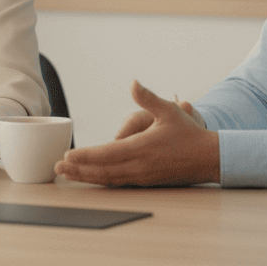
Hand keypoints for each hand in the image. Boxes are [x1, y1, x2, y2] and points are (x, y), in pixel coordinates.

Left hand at [54, 80, 219, 186]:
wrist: (209, 158)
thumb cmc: (189, 133)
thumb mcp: (169, 111)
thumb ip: (148, 98)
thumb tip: (133, 83)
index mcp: (141, 148)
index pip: (107, 154)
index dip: (85, 156)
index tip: (67, 155)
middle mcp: (139, 166)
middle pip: (102, 170)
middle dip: (78, 169)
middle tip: (58, 167)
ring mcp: (141, 176)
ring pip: (108, 179)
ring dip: (86, 177)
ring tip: (67, 174)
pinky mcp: (145, 181)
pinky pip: (118, 183)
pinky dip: (101, 181)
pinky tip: (91, 178)